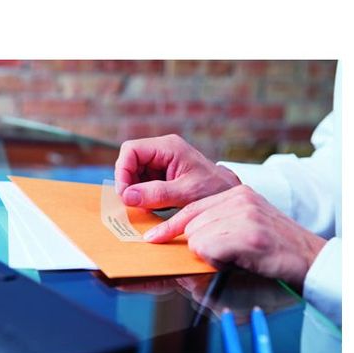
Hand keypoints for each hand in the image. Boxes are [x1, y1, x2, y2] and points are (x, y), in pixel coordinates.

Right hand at [114, 134, 240, 208]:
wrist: (230, 194)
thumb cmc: (214, 190)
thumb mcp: (185, 193)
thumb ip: (156, 193)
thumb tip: (127, 196)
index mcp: (168, 147)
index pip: (131, 150)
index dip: (123, 171)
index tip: (125, 194)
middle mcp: (163, 150)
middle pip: (130, 161)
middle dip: (128, 183)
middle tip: (133, 203)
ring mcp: (162, 161)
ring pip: (134, 173)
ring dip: (136, 190)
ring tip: (148, 205)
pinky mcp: (163, 174)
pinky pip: (143, 182)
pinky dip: (144, 195)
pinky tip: (155, 204)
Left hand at [143, 185, 326, 289]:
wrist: (311, 258)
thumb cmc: (278, 247)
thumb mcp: (249, 225)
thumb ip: (221, 224)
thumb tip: (189, 238)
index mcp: (238, 193)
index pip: (192, 208)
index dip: (171, 226)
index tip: (154, 238)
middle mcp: (239, 198)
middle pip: (192, 225)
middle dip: (198, 246)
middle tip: (225, 255)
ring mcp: (244, 215)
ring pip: (198, 238)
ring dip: (210, 256)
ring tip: (237, 257)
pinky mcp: (248, 234)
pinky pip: (209, 249)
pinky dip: (217, 261)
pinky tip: (239, 260)